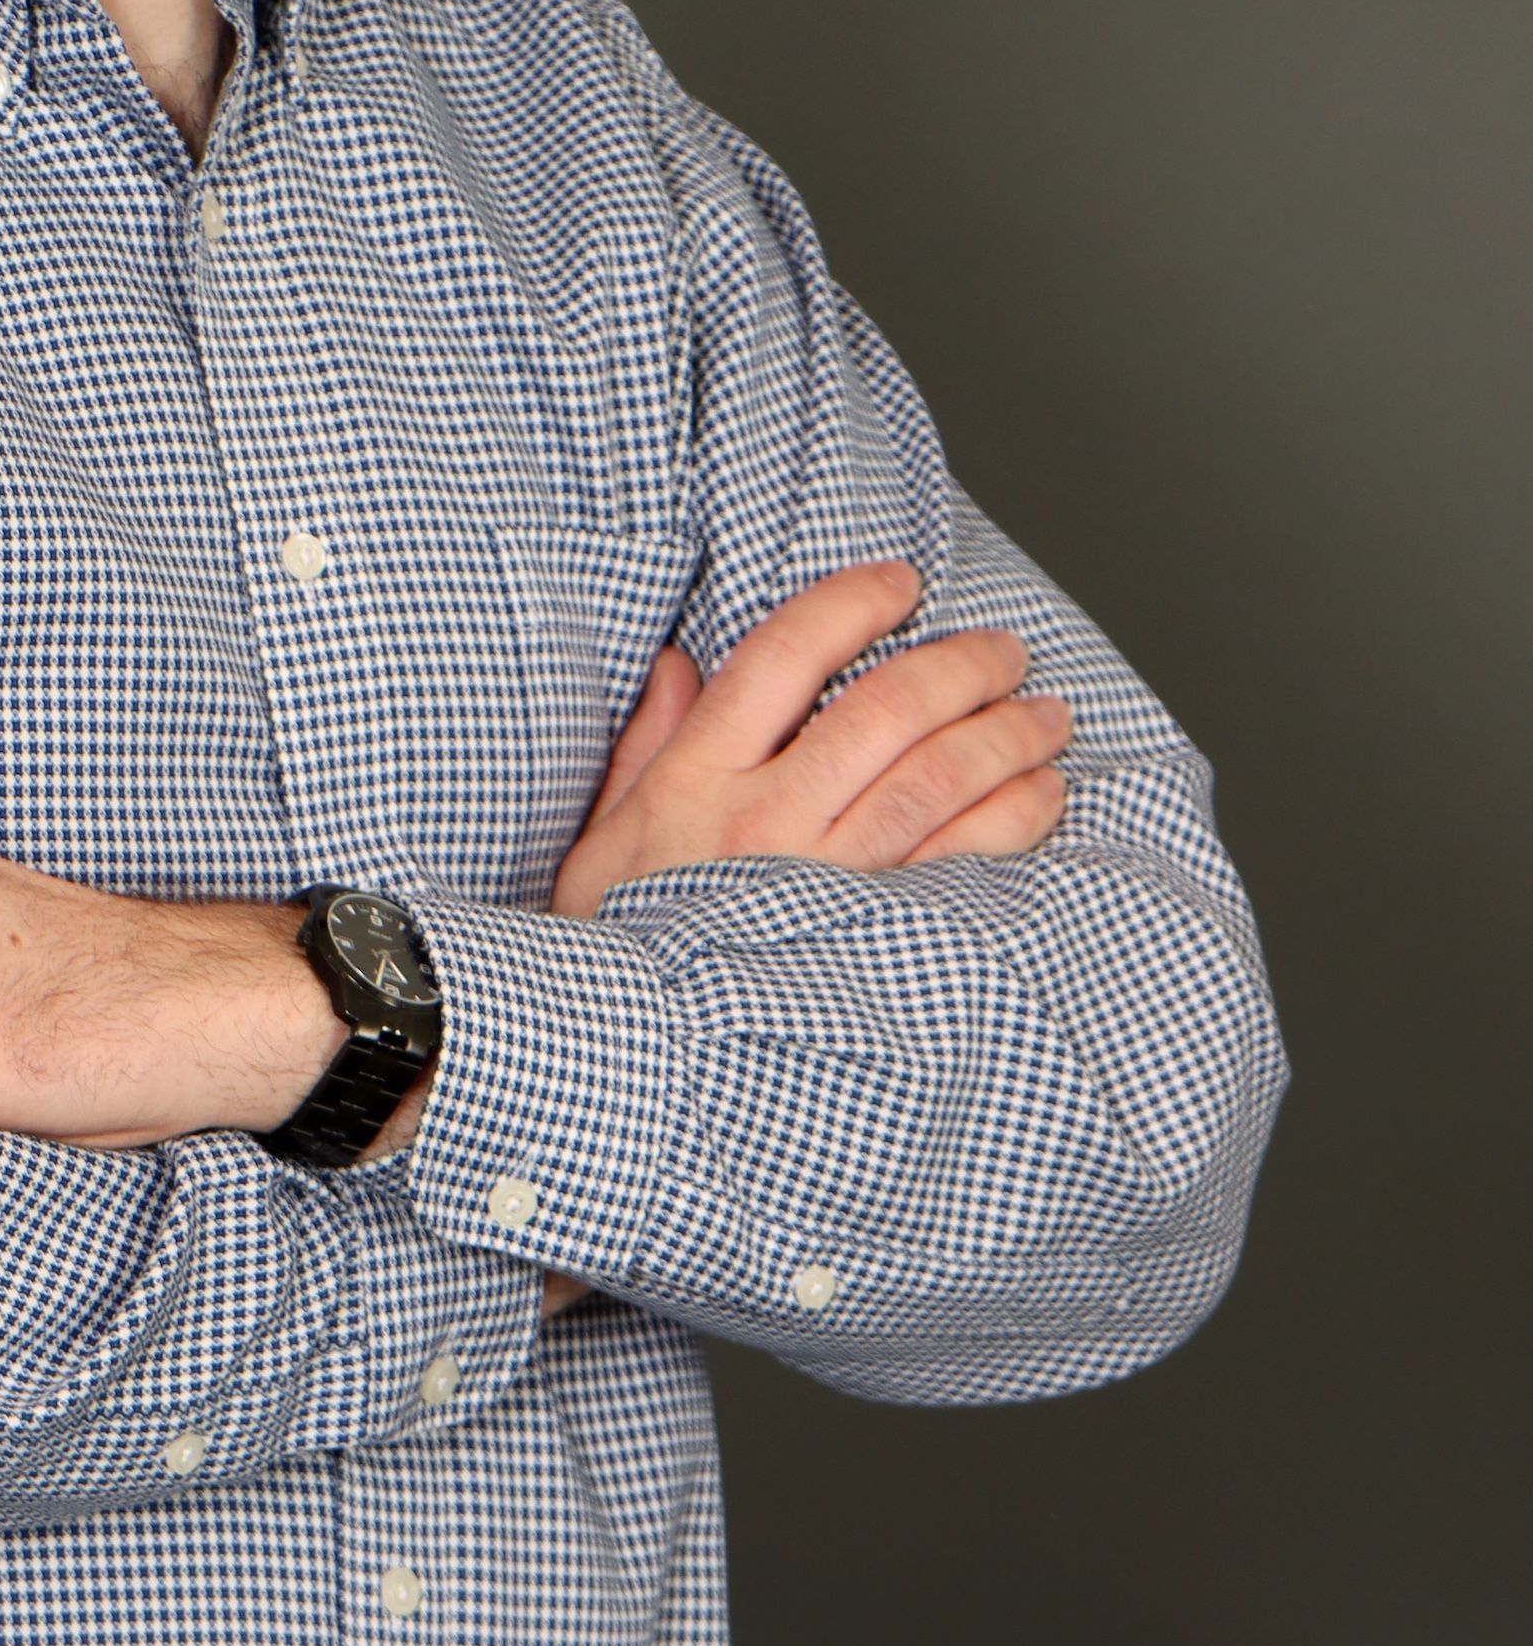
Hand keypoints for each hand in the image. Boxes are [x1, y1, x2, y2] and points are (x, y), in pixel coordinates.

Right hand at [550, 559, 1068, 922]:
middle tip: (1005, 653)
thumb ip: (646, 745)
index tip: (899, 583)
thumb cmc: (614, 947)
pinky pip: (963, 864)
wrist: (627, 1063)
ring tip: (1044, 717)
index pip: (784, 657)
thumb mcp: (603, 838)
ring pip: (939, 781)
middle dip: (961, 666)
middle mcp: (766, 824)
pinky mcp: (873, 944)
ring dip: (1006, 736)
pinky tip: (1042, 795)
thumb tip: (677, 664)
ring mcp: (824, 885)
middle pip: (885, 711)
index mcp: (696, 781)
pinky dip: (1014, 820)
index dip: (850, 604)